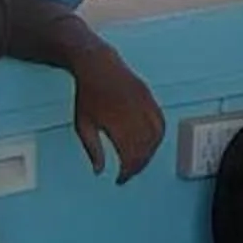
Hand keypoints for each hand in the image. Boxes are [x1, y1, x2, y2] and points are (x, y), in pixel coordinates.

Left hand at [69, 47, 163, 182]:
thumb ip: (92, 149)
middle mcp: (134, 114)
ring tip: (139, 161)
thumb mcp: (82, 124)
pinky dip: (158, 137)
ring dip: (150, 153)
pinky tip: (150, 144)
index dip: (127, 172)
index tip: (120, 179)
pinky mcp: (150, 97)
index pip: (129, 157)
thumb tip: (98, 170)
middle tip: (129, 173)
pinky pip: (161, 122)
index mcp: (116, 124)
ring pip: (156, 138)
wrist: (96, 64)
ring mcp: (145, 104)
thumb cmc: (87, 94)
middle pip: (145, 149)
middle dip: (138, 165)